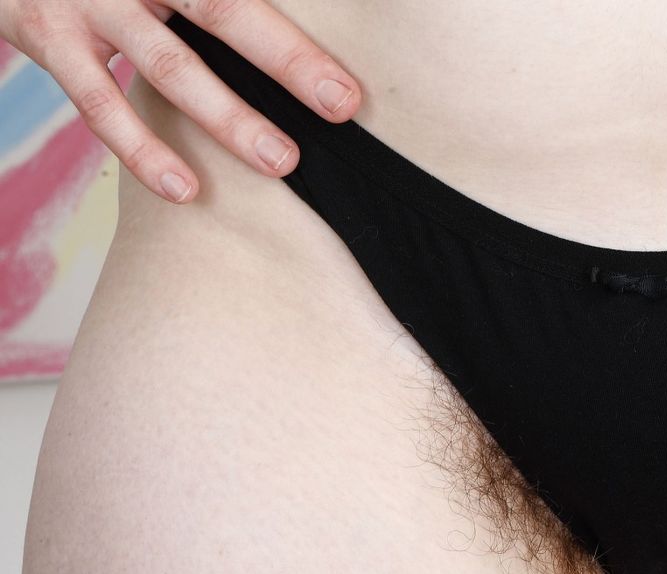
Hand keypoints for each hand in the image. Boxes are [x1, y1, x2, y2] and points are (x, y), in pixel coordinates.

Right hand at [0, 0, 361, 203]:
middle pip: (219, 9)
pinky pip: (100, 103)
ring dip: (227, 116)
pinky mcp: (46, 37)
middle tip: (337, 106)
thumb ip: (213, 2)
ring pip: (169, 64)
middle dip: (285, 60)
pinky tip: (185, 189)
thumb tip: (282, 29)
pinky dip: (144, 150)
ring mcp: (88, 2)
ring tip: (280, 161)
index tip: (348, 77)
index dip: (295, 35)